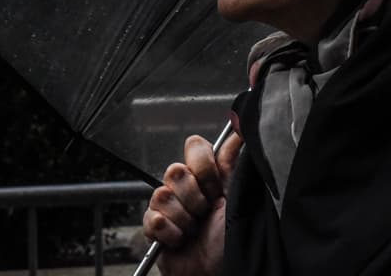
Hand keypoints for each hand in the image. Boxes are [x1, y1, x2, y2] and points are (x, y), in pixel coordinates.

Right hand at [143, 132, 243, 275]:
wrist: (217, 273)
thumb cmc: (232, 240)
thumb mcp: (239, 196)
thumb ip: (234, 163)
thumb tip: (239, 130)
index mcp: (207, 176)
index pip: (194, 147)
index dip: (202, 165)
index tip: (215, 185)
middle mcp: (186, 188)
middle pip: (175, 170)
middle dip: (194, 197)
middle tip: (205, 212)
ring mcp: (168, 207)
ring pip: (162, 194)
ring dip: (184, 219)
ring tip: (194, 230)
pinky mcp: (154, 227)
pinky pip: (151, 219)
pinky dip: (170, 233)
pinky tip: (181, 240)